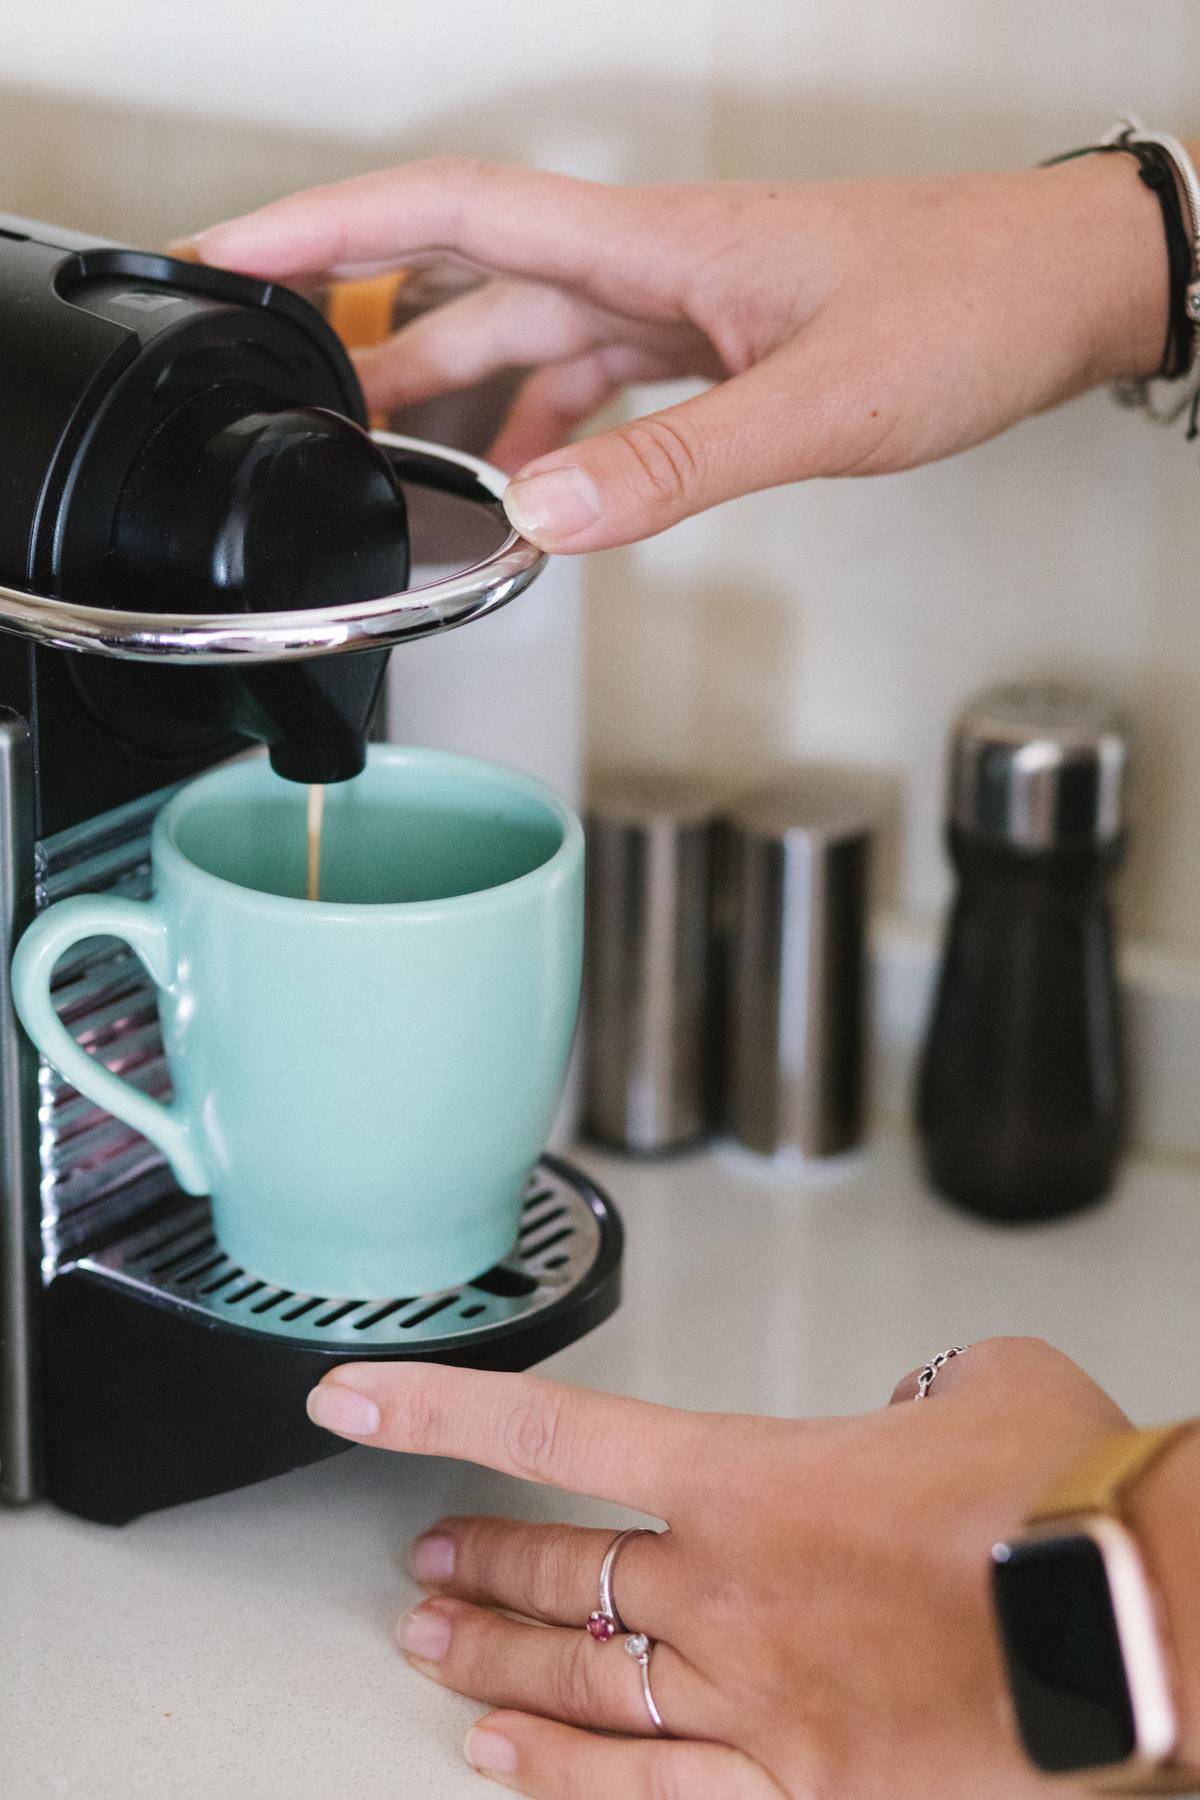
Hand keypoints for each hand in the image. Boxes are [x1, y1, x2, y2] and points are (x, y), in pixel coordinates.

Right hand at [181, 151, 1168, 554]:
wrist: (1066, 290)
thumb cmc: (969, 305)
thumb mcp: (818, 402)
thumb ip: (677, 464)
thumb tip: (545, 517)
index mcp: (651, 246)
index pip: (449, 214)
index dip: (326, 231)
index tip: (231, 255)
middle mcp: (649, 266)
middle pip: (468, 291)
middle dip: (366, 342)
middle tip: (286, 400)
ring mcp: (681, 304)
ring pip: (529, 346)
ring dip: (456, 406)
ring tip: (390, 470)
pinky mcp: (717, 344)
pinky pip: (600, 385)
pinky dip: (552, 439)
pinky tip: (538, 491)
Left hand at [305, 1336, 1126, 1796]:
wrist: (1139, 1620)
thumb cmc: (1066, 1497)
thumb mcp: (983, 1385)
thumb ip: (917, 1394)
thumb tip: (911, 1420)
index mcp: (753, 1474)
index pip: (551, 1431)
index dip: (433, 1409)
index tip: (354, 1396)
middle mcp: (726, 1591)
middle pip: (560, 1572)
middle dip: (480, 1559)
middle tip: (424, 1556)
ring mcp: (753, 1700)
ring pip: (581, 1682)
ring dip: (495, 1660)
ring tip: (429, 1645)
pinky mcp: (800, 1790)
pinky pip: (647, 1793)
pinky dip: (562, 1778)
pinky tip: (502, 1762)